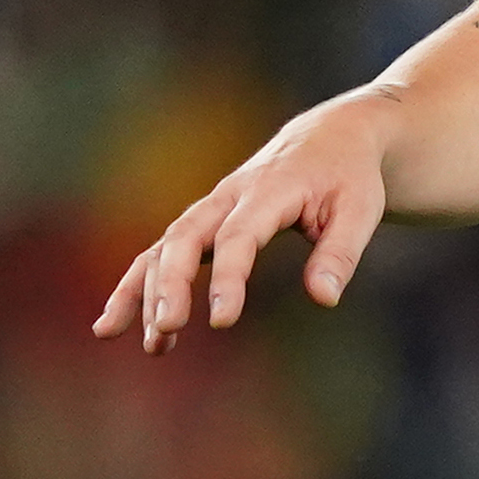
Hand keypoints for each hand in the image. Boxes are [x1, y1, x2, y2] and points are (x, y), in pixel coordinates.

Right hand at [91, 91, 400, 351]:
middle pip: (184, 237)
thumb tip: (324, 299)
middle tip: (166, 328)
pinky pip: (160, 253)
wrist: (329, 137)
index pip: (238, 237)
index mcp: (269, 191)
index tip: (220, 320)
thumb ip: (340, 253)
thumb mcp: (361, 210)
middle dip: (168, 283)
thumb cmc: (349, 177)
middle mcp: (229, 197)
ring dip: (143, 291)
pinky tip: (117, 325)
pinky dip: (136, 285)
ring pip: (163, 247)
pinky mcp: (203, 221)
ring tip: (136, 341)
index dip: (227, 278)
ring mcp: (210, 208)